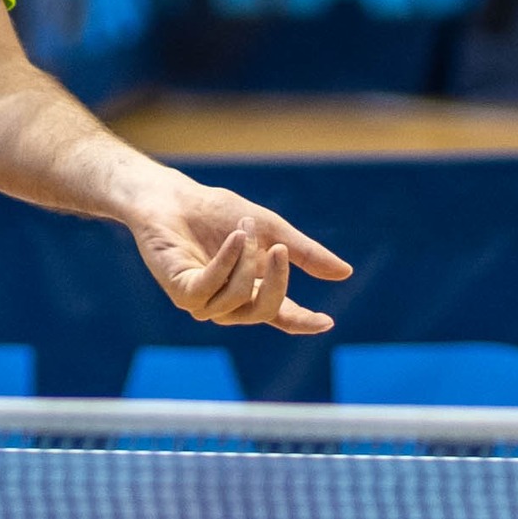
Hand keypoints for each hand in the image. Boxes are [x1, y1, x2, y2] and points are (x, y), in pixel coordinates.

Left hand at [125, 174, 351, 333]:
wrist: (172, 196)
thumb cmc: (216, 213)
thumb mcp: (270, 229)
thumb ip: (303, 253)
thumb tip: (345, 273)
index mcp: (251, 291)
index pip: (281, 315)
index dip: (302, 322)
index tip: (326, 322)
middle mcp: (228, 302)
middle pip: (264, 310)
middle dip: (276, 281)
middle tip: (277, 249)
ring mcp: (203, 300)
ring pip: (238, 297)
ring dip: (246, 260)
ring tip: (244, 227)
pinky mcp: (181, 291)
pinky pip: (210, 287)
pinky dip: (226, 262)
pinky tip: (236, 238)